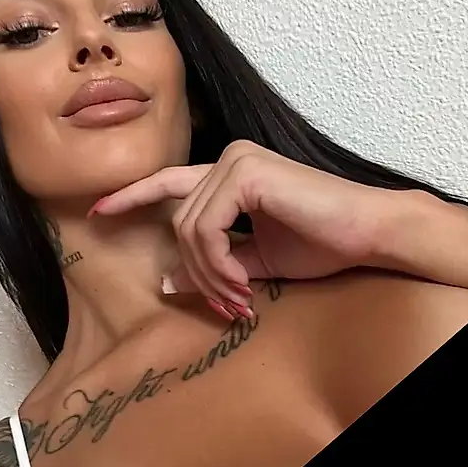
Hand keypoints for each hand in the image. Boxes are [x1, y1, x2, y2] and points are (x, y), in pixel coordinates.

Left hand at [87, 141, 431, 317]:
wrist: (369, 232)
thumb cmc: (323, 242)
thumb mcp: (260, 258)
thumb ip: (217, 262)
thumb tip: (167, 278)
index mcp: (231, 172)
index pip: (168, 183)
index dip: (130, 198)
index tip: (99, 215)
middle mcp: (229, 158)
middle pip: (179, 223)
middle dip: (197, 274)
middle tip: (228, 307)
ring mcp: (237, 161)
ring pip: (189, 229)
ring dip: (209, 275)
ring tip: (238, 301)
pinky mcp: (247, 173)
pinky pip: (208, 227)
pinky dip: (218, 263)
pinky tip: (241, 283)